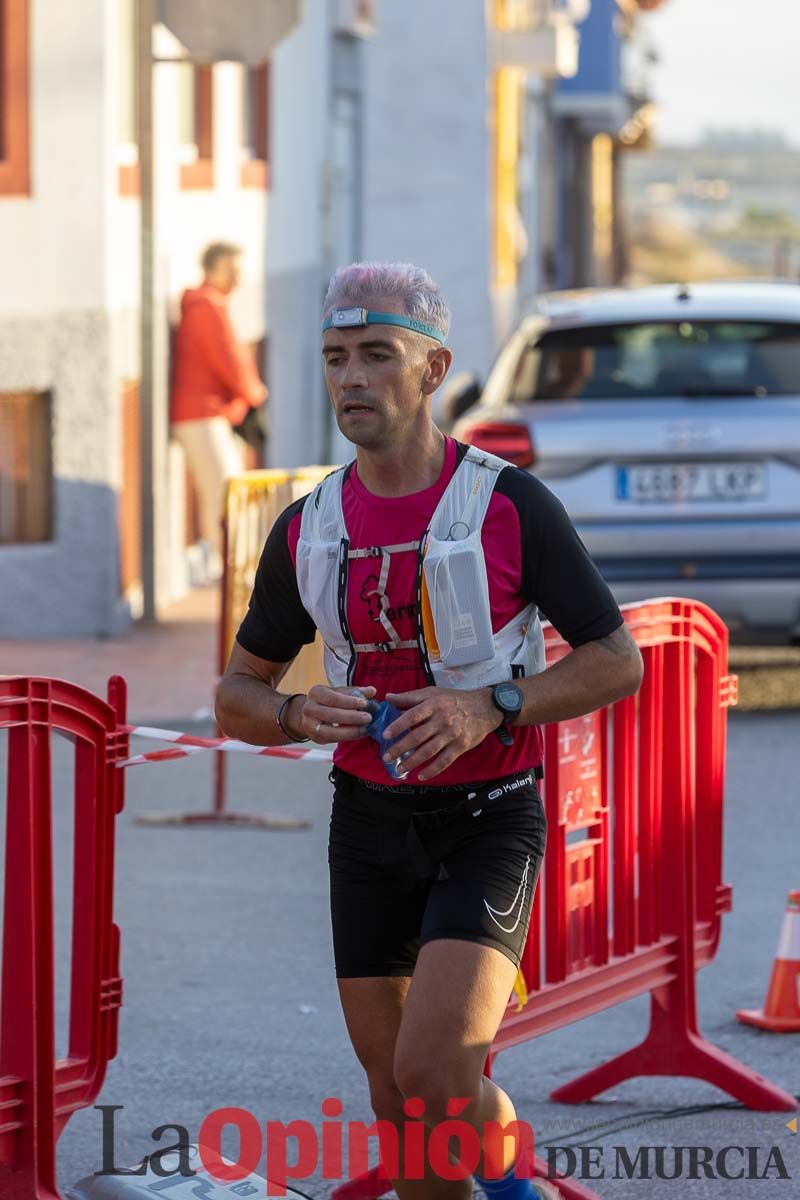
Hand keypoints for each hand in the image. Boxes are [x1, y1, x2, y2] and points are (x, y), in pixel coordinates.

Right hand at [291, 685, 376, 743]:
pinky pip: (333, 739)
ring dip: (350, 730)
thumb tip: (372, 691)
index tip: (365, 703)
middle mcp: (309, 708)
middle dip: (351, 717)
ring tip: (365, 728)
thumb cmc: (329, 701)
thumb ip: (356, 691)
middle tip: (368, 717)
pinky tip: (359, 733)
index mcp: (316, 693)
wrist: (311, 714)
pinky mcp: (316, 738)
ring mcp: (310, 725)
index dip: (349, 701)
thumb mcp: (340, 692)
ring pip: (330, 731)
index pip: (333, 698)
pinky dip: (348, 736)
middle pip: (331, 714)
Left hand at [383, 687, 499, 780]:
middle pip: (418, 737)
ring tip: (399, 768)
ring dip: (412, 761)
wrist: (485, 707)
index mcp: (434, 705)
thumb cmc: (455, 699)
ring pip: (428, 751)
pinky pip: (444, 761)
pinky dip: (432, 770)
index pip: (412, 716)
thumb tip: (388, 697)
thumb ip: (410, 697)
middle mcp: (442, 720)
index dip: (398, 726)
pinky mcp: (461, 746)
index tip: (385, 735)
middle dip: (400, 748)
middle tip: (387, 757)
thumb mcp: (433, 693)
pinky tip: (421, 776)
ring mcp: (452, 734)